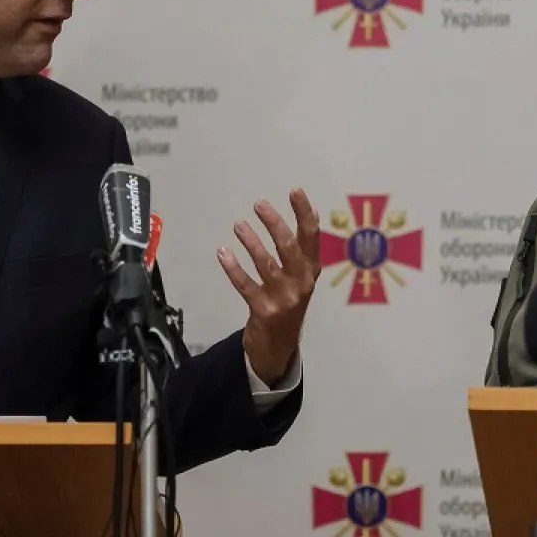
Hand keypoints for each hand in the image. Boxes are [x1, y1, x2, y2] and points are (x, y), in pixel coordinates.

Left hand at [217, 188, 321, 386]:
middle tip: (259, 204)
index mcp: (311, 270)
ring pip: (266, 264)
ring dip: (251, 242)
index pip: (311, 236)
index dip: (303, 212)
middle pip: (289, 247)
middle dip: (274, 223)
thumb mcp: (303, 275)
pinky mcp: (264, 311)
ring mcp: (283, 298)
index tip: (294, 190)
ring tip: (238, 225)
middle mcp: (301, 283)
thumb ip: (306, 247)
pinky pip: (246, 286)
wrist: (279, 346)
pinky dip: (233, 268)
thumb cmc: (289, 301)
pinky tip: (223, 253)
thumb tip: (312, 211)